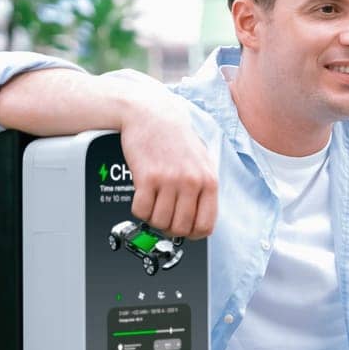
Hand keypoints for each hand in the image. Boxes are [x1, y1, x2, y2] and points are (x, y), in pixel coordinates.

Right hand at [118, 89, 217, 238]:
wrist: (152, 115)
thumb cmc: (177, 138)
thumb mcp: (202, 163)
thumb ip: (204, 189)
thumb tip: (201, 219)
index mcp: (209, 182)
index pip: (205, 226)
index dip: (192, 234)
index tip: (184, 231)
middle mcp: (191, 182)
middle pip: (180, 228)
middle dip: (169, 228)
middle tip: (164, 217)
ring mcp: (169, 180)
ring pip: (160, 222)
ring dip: (153, 219)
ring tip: (153, 206)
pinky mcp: (147, 177)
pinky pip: (141, 210)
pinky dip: (139, 210)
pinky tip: (142, 199)